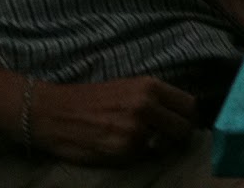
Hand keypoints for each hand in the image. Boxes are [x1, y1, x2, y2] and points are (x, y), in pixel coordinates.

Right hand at [26, 76, 197, 164]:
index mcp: (149, 86)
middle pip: (183, 128)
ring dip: (157, 147)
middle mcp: (146, 105)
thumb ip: (155, 98)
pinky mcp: (122, 150)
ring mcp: (135, 130)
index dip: (188, 117)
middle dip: (177, 136)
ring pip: (165, 146)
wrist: (54, 113)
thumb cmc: (91, 99)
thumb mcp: (128, 86)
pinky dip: (138, 156)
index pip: (189, 105)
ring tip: (140, 142)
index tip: (182, 123)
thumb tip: (181, 114)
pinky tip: (123, 148)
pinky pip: (143, 157)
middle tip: (165, 138)